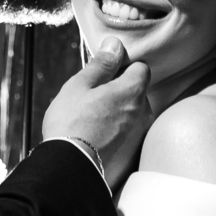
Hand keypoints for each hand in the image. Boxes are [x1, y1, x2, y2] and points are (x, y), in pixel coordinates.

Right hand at [41, 38, 151, 188]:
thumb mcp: (79, 86)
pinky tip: (98, 141)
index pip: (141, 68)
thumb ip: (101, 64)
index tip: (105, 76)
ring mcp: (141, 137)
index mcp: (133, 92)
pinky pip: (130, 137)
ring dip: (119, 115)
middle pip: (138, 93)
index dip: (123, 68)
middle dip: (121, 93)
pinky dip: (118, 136)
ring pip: (134, 116)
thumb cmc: (71, 125)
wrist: (70, 171)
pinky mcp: (135, 157)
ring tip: (93, 125)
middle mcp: (144, 113)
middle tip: (93, 102)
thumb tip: (115, 45)